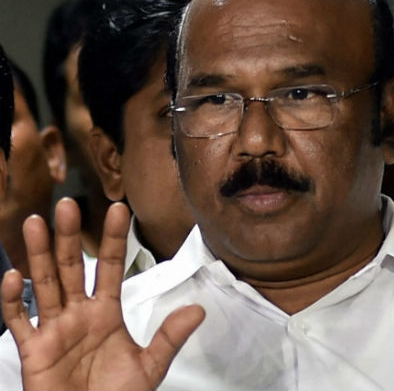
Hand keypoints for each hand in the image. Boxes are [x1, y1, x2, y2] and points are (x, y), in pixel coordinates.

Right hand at [1, 198, 204, 390]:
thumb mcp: (149, 366)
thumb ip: (169, 336)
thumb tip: (199, 309)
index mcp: (107, 312)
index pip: (111, 267)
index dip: (114, 239)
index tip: (119, 209)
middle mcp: (79, 314)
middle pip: (73, 267)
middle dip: (70, 237)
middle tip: (67, 204)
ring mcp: (55, 329)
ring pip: (45, 284)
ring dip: (39, 254)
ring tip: (35, 223)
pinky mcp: (34, 350)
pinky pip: (19, 322)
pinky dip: (13, 301)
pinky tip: (14, 277)